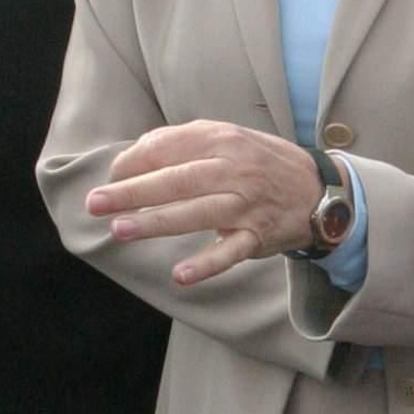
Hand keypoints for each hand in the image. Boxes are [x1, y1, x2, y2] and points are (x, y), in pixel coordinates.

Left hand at [87, 121, 324, 284]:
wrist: (317, 188)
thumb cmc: (258, 161)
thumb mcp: (226, 137)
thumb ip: (180, 143)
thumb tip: (130, 160)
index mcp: (220, 139)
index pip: (167, 148)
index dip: (133, 164)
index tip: (110, 179)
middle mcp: (234, 168)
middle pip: (176, 180)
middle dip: (133, 192)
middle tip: (96, 204)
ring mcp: (247, 204)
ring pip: (197, 213)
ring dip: (157, 222)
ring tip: (121, 230)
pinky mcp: (258, 236)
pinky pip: (230, 252)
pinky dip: (206, 264)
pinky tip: (180, 276)